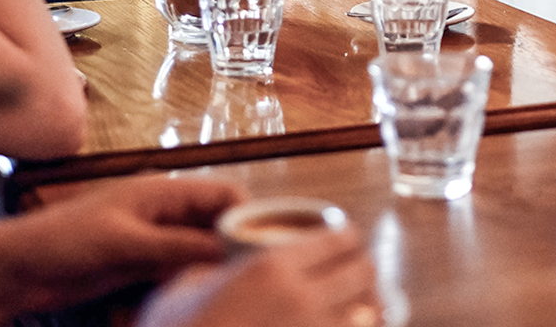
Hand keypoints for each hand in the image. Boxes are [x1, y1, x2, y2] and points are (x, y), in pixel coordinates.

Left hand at [0, 175, 246, 326]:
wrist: (18, 267)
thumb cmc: (65, 241)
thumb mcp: (126, 243)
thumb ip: (177, 245)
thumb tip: (227, 248)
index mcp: (163, 190)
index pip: (224, 194)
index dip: (250, 215)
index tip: (270, 245)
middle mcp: (165, 210)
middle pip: (218, 221)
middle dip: (239, 241)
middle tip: (260, 272)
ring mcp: (154, 236)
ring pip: (203, 246)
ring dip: (218, 262)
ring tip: (239, 286)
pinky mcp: (142, 261)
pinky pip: (182, 266)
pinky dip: (196, 277)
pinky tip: (207, 294)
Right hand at [143, 226, 381, 326]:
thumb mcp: (181, 291)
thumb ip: (210, 273)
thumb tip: (219, 271)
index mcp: (273, 269)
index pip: (340, 240)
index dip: (347, 239)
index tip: (346, 244)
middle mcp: (305, 301)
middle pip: (365, 273)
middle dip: (363, 272)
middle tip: (355, 276)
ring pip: (373, 314)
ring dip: (369, 309)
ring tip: (361, 310)